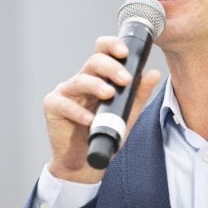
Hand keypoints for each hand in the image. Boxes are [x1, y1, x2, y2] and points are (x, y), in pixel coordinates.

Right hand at [43, 35, 160, 182]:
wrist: (86, 161)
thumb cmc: (104, 132)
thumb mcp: (127, 113)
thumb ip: (139, 94)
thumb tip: (154, 74)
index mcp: (98, 77)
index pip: (102, 52)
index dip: (112, 46)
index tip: (125, 52)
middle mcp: (81, 80)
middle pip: (93, 61)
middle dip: (110, 67)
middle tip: (125, 79)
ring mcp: (66, 92)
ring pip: (79, 80)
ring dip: (95, 86)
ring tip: (109, 94)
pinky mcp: (53, 106)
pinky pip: (64, 104)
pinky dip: (77, 111)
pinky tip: (89, 119)